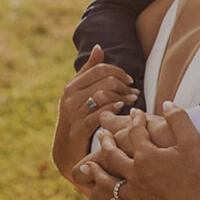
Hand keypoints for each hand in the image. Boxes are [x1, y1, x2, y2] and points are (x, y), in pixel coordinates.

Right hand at [52, 45, 137, 180]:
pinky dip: (113, 109)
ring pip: (103, 95)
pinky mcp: (78, 129)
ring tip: (133, 100)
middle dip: (124, 85)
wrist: (65, 152)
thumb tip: (99, 47)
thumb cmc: (77, 118)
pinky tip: (122, 109)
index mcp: (71, 86)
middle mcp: (70, 97)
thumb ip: (89, 71)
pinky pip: (100, 114)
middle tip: (134, 92)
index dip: (119, 72)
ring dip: (122, 97)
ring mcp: (73, 113)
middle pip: (104, 81)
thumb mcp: (79, 94)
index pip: (99, 69)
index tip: (130, 80)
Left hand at [75, 115, 199, 199]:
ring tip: (87, 167)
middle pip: (113, 156)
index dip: (136, 120)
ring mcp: (138, 196)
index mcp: (146, 156)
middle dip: (106, 143)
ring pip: (109, 184)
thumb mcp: (193, 141)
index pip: (135, 132)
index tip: (136, 113)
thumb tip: (167, 103)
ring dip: (97, 174)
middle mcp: (136, 175)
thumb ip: (179, 119)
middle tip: (101, 135)